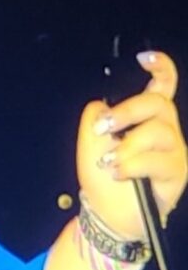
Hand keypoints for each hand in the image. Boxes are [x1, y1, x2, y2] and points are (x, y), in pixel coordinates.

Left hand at [76, 51, 187, 238]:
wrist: (107, 212)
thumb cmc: (102, 172)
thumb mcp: (91, 138)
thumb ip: (96, 115)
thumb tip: (103, 106)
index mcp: (145, 116)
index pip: (162, 86)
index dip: (160, 68)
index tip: (144, 58)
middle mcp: (166, 129)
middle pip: (159, 103)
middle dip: (128, 111)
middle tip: (104, 127)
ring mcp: (174, 150)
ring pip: (158, 131)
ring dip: (127, 146)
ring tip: (108, 161)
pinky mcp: (177, 172)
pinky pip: (157, 160)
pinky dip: (131, 165)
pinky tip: (117, 173)